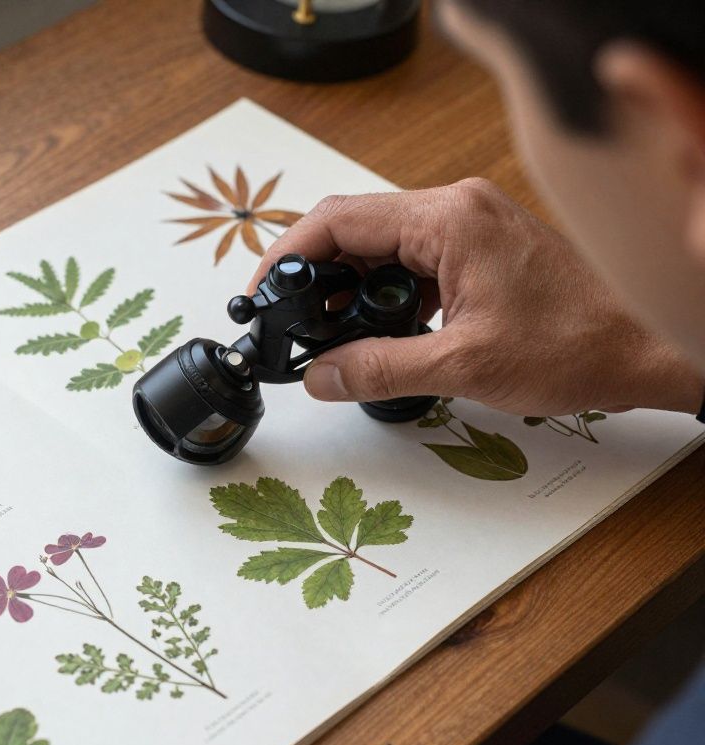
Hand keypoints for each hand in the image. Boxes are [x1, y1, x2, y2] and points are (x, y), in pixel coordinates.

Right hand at [247, 178, 703, 415]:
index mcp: (448, 219)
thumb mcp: (461, 365)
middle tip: (287, 324)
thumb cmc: (576, 345)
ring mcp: (469, 224)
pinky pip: (409, 259)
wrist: (645, 348)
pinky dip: (381, 293)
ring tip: (326, 335)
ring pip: (378, 244)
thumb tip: (318, 376)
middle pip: (352, 227)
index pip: (338, 221)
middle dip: (311, 276)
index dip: (286, 257)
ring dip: (346, 288)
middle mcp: (456, 208)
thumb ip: (377, 369)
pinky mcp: (478, 247)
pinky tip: (375, 331)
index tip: (260, 295)